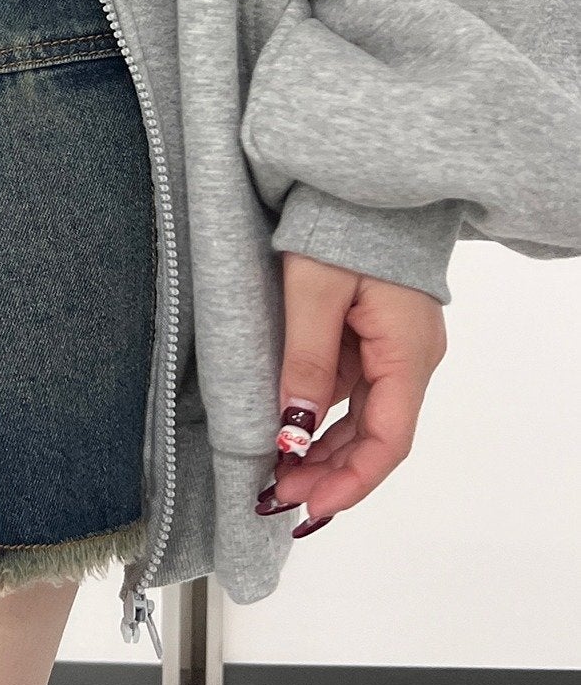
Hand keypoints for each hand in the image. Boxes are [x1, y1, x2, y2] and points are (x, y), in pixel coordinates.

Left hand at [257, 252, 447, 537]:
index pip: (388, 439)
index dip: (350, 482)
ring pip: (361, 416)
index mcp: (405, 351)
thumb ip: (305, 361)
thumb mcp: (313, 291)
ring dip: (322, 450)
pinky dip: (320, 416)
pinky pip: (351, 388)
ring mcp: (393, 346)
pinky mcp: (373, 334)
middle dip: (328, 473)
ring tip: (275, 476)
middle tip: (275, 497)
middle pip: (376, 436)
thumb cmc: (341, 224)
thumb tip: (294, 432)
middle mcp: (410, 356)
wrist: (361, 177)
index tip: (308, 507)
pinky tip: (288, 433)